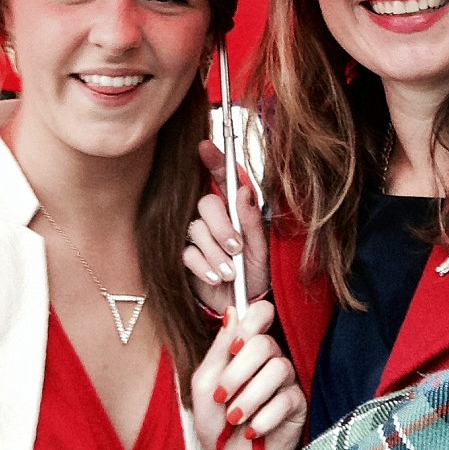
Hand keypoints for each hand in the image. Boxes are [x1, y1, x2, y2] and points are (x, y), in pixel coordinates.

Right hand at [182, 140, 269, 313]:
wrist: (245, 304)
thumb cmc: (258, 273)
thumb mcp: (263, 249)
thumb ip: (253, 222)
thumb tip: (244, 192)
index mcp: (235, 208)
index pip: (222, 177)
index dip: (213, 159)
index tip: (204, 145)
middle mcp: (214, 217)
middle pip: (205, 203)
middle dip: (222, 225)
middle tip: (236, 247)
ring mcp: (197, 235)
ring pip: (195, 229)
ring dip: (215, 252)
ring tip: (231, 271)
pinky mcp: (186, 256)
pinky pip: (187, 253)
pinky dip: (204, 265)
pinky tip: (217, 277)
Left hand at [192, 302, 306, 449]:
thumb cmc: (215, 420)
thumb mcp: (205, 382)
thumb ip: (219, 347)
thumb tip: (232, 311)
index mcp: (247, 346)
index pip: (262, 313)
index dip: (250, 324)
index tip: (233, 347)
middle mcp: (270, 357)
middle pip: (265, 343)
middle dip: (238, 371)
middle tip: (223, 394)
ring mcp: (286, 379)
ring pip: (277, 369)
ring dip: (249, 397)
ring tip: (234, 417)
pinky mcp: (298, 403)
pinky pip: (287, 399)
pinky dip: (263, 417)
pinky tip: (252, 428)